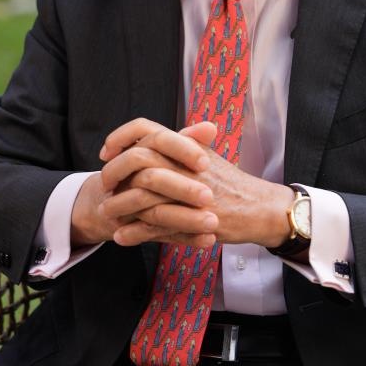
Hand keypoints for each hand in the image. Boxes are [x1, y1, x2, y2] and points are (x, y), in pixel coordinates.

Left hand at [100, 119, 294, 247]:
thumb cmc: (233, 184)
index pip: (146, 128)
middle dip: (114, 173)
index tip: (107, 151)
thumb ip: (181, 146)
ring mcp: (188, 193)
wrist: (260, 209)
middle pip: (137, 160)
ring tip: (106, 213)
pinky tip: (121, 236)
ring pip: (142, 195)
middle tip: (105, 184)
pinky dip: (134, 233)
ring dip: (119, 206)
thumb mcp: (207, 156)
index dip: (121, 137)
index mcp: (186, 146)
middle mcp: (185, 165)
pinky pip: (154, 226)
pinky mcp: (191, 220)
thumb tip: (152, 138)